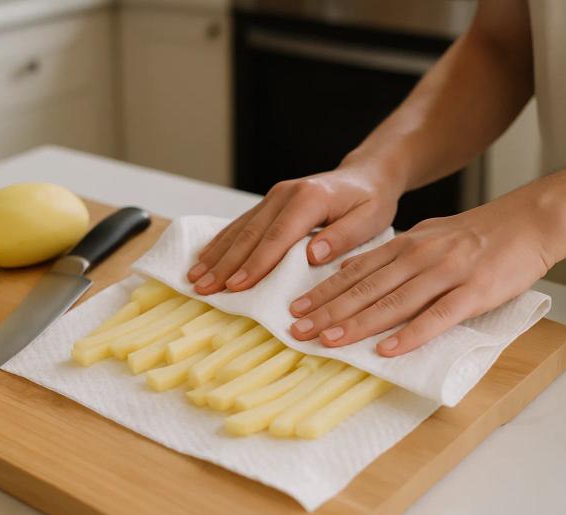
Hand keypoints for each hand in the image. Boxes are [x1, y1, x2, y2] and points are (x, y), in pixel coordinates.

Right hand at [187, 165, 401, 294]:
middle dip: (224, 264)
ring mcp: (273, 196)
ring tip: (195, 278)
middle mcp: (285, 194)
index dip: (255, 264)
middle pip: (250, 234)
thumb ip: (343, 237)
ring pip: (239, 229)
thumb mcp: (370, 219)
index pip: (277, 237)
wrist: (365, 175)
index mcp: (309, 199)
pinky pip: (240, 223)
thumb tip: (313, 254)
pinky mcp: (269, 202)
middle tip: (203, 288)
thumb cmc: (371, 202)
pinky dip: (221, 242)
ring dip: (216, 255)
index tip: (236, 286)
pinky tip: (205, 258)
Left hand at [288, 194, 557, 355]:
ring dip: (356, 324)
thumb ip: (391, 255)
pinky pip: (437, 316)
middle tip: (295, 332)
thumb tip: (353, 271)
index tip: (294, 310)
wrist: (529, 221)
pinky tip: (388, 350)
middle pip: (363, 289)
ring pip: (392, 303)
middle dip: (326, 312)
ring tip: (327, 342)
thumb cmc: (475, 235)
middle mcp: (417, 257)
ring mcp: (445, 274)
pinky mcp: (474, 292)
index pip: (353, 272)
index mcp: (404, 246)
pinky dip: (411, 334)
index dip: (322, 292)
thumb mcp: (426, 236)